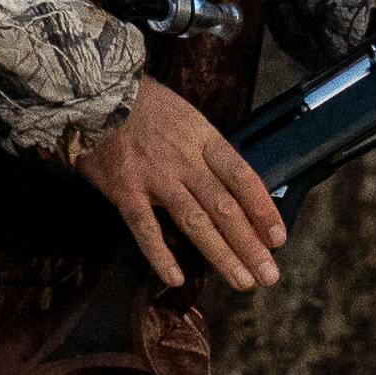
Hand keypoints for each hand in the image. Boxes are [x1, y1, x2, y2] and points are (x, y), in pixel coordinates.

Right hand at [74, 83, 287, 290]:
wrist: (97, 94)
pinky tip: (175, 278)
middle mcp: (185, 160)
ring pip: (195, 222)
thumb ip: (206, 151)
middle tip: (268, 274)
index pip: (242, 178)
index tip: (277, 237)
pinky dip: (160, 255)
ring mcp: (156, 177)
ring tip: (241, 280)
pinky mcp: (125, 191)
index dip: (263, 209)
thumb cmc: (144, 106)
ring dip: (221, 254)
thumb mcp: (187, 117)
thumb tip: (232, 187)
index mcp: (204, 139)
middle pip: (225, 207)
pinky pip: (145, 228)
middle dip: (250, 244)